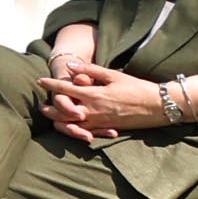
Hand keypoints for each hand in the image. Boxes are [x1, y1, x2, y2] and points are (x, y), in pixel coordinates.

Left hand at [39, 61, 175, 138]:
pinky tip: (71, 128)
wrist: (158, 106)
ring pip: (72, 126)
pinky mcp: (107, 129)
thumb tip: (69, 65)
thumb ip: (90, 70)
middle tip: (42, 106)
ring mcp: (100, 122)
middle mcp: (94, 110)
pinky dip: (75, 131)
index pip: (65, 89)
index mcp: (94, 94)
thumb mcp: (113, 75)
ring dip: (59, 122)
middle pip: (63, 112)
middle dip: (50, 109)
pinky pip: (86, 133)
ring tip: (52, 118)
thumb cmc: (136, 87)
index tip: (39, 81)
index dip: (50, 84)